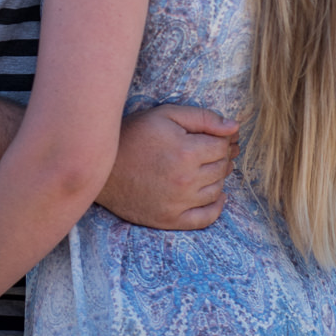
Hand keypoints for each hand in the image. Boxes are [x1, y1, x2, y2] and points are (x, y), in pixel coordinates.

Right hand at [98, 104, 238, 230]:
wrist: (101, 168)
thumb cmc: (133, 135)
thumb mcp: (166, 115)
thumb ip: (203, 118)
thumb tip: (234, 127)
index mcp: (186, 152)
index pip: (222, 147)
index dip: (224, 139)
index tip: (220, 136)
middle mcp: (185, 180)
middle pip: (221, 168)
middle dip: (222, 157)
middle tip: (215, 149)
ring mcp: (178, 203)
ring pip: (216, 191)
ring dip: (219, 178)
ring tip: (209, 167)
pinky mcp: (169, 220)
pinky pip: (206, 219)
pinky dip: (216, 207)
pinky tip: (216, 195)